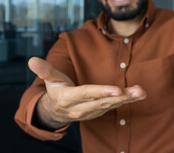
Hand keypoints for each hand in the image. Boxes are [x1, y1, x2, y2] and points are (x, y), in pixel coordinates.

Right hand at [28, 57, 145, 128]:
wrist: (58, 112)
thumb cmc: (56, 91)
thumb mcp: (49, 80)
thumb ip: (44, 70)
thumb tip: (31, 60)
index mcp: (69, 98)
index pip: (87, 94)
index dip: (101, 92)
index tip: (116, 90)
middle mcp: (82, 107)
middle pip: (103, 101)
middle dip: (121, 96)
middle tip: (138, 91)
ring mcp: (92, 111)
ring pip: (112, 104)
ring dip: (128, 99)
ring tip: (142, 92)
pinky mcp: (100, 110)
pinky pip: (115, 105)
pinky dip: (128, 100)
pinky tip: (140, 94)